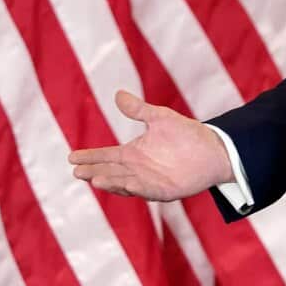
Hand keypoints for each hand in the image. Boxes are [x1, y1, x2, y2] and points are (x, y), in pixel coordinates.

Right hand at [69, 90, 234, 200]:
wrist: (214, 149)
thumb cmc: (187, 134)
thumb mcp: (160, 118)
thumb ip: (138, 110)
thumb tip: (118, 94)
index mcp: (134, 153)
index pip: (106, 156)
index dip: (89, 157)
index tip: (71, 157)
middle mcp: (137, 169)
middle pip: (110, 171)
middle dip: (93, 171)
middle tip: (76, 171)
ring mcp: (149, 181)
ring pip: (124, 183)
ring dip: (111, 182)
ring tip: (95, 178)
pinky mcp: (164, 190)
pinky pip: (147, 191)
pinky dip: (137, 188)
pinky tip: (128, 183)